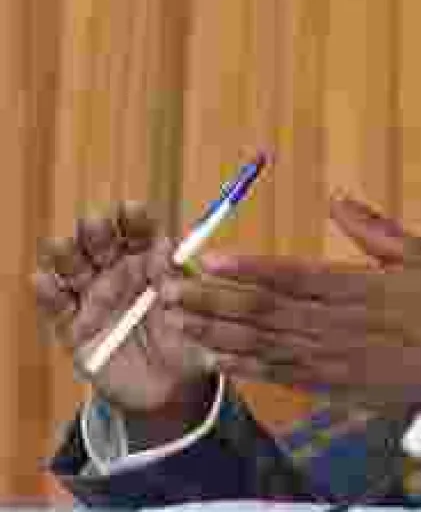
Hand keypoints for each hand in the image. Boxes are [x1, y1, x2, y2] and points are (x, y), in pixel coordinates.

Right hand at [32, 203, 215, 420]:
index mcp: (151, 261)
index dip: (134, 219)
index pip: (139, 232)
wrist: (174, 387)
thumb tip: (173, 256)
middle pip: (101, 243)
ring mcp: (95, 298)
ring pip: (73, 267)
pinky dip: (48, 293)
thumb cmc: (192, 342)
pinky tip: (45, 281)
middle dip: (97, 231)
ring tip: (64, 247)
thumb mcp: (199, 316)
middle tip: (95, 224)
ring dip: (66, 254)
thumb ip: (188, 286)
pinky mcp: (75, 327)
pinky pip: (58, 307)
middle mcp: (119, 272)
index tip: (132, 210)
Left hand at [160, 194, 420, 415]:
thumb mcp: (417, 258)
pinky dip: (245, 367)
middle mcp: (334, 324)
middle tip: (169, 289)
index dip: (247, 268)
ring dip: (216, 333)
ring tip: (177, 321)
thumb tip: (336, 196)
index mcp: (355, 288)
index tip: (209, 259)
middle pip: (263, 311)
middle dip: (211, 300)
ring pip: (261, 344)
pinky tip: (214, 357)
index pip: (291, 275)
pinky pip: (278, 375)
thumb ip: (373, 228)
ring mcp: (329, 358)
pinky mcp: (329, 384)